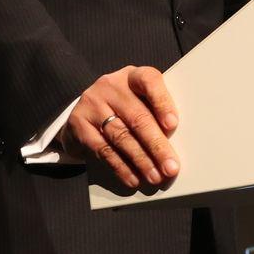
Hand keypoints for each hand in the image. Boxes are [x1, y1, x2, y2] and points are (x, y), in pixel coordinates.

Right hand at [61, 65, 180, 190]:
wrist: (84, 112)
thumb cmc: (123, 107)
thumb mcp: (139, 100)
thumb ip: (155, 112)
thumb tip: (174, 145)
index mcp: (132, 76)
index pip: (149, 81)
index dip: (162, 102)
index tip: (172, 124)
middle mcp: (111, 85)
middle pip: (137, 117)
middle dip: (156, 146)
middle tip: (170, 167)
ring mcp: (92, 103)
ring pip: (121, 137)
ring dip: (141, 161)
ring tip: (155, 176)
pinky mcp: (79, 123)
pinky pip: (104, 149)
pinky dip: (121, 167)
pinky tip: (133, 177)